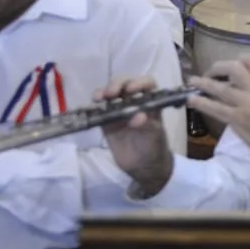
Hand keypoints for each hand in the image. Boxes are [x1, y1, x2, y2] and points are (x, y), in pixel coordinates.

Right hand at [95, 76, 174, 196]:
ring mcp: (119, 110)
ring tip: (101, 98)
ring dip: (105, 91)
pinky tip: (94, 104)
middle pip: (126, 84)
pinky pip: (100, 109)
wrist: (143, 166)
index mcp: (151, 101)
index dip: (139, 82)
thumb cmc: (154, 146)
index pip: (147, 83)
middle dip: (118, 84)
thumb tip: (137, 116)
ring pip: (111, 93)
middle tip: (112, 93)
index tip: (131, 90)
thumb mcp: (155, 135)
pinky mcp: (107, 121)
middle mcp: (134, 101)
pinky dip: (96, 105)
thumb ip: (147, 124)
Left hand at [189, 56, 249, 178]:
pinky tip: (192, 101)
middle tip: (210, 73)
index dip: (239, 59)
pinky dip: (201, 103)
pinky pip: (215, 108)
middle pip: (233, 68)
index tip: (231, 65)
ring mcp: (246, 104)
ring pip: (220, 87)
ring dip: (203, 83)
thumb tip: (241, 86)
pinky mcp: (238, 120)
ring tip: (192, 81)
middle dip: (217, 68)